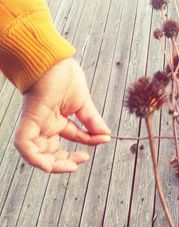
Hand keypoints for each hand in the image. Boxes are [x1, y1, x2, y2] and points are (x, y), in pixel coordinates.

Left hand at [14, 58, 110, 172]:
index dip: (88, 141)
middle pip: (52, 151)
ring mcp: (36, 123)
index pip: (73, 137)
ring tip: (71, 166)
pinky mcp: (29, 120)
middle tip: (82, 160)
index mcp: (59, 119)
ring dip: (53, 164)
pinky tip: (49, 165)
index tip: (103, 140)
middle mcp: (46, 124)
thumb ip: (92, 121)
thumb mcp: (83, 103)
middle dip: (67, 160)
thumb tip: (106, 135)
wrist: (54, 61)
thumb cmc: (64, 76)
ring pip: (37, 153)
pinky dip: (34, 158)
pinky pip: (25, 144)